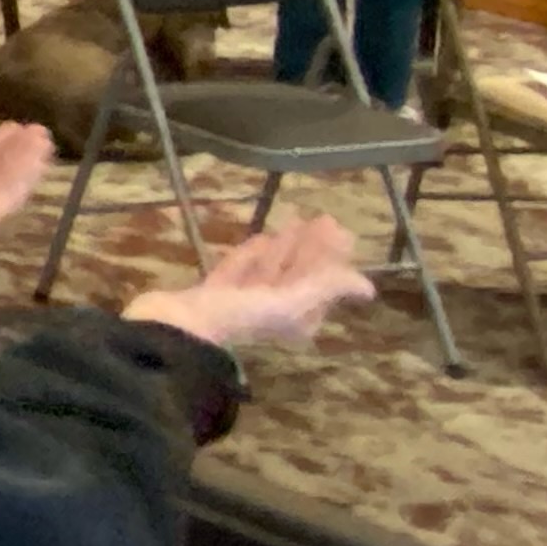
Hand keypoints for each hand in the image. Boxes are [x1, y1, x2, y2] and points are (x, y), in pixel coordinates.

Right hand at [125, 216, 375, 350]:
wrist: (178, 326)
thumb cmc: (237, 315)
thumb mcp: (288, 303)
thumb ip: (324, 289)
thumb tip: (368, 288)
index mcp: (293, 317)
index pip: (320, 283)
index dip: (331, 257)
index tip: (338, 229)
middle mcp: (271, 311)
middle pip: (298, 274)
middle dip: (312, 248)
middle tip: (324, 218)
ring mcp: (240, 301)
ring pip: (271, 270)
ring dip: (286, 247)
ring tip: (296, 222)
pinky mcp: (214, 292)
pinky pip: (241, 269)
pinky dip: (254, 254)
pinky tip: (261, 239)